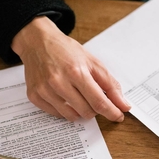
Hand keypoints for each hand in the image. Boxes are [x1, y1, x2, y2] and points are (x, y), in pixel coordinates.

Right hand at [11, 16, 130, 120]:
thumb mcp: (93, 62)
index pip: (99, 101)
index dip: (112, 112)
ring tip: (79, 96)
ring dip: (81, 111)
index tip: (118, 116)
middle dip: (95, 109)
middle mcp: (59, 82)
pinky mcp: (35, 96)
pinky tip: (65, 96)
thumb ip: (110, 84)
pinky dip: (66, 110)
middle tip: (94, 98)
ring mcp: (45, 90)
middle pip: (87, 111)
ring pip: (72, 116)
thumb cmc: (66, 51)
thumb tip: (123, 105)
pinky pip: (57, 114)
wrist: (37, 42)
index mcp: (76, 72)